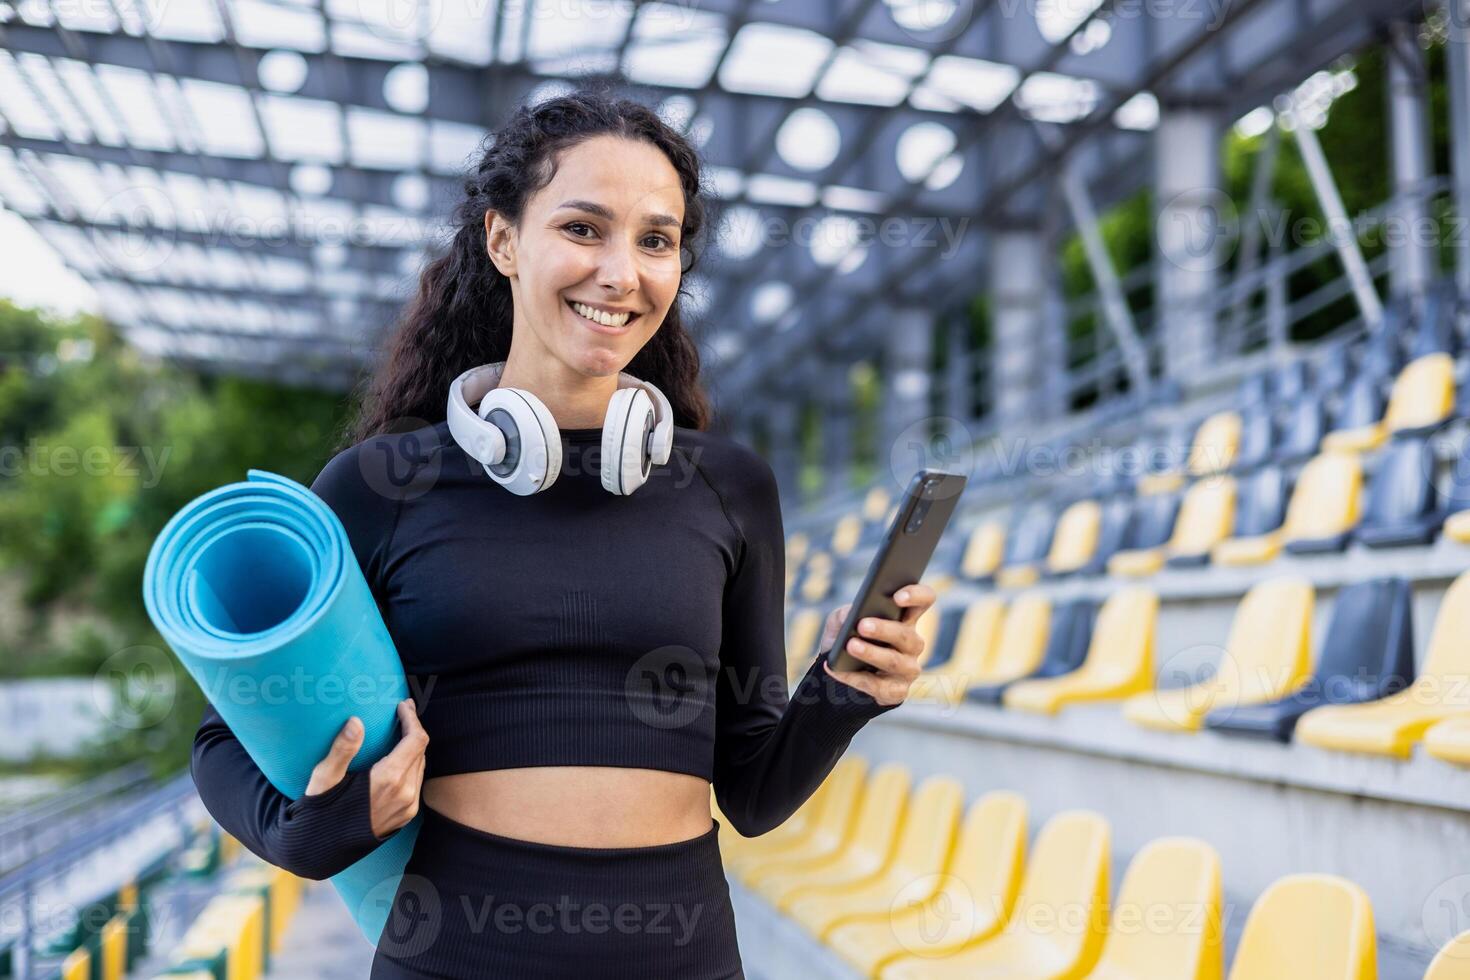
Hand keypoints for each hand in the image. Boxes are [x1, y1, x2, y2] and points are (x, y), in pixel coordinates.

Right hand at [303, 697, 428, 839]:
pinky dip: (411, 765)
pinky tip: (397, 758)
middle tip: (402, 712)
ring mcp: (408, 808)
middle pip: (421, 751)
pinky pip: (417, 783)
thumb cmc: (320, 810)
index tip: (402, 705)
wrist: (321, 850)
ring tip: (400, 731)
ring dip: (413, 748)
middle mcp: (405, 795)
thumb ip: (342, 749)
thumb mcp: (325, 778)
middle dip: (413, 729)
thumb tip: (356, 721)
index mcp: (389, 780)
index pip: (416, 740)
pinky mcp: (406, 817)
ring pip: (421, 767)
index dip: (412, 719)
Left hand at [820, 583, 936, 705]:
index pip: (924, 600)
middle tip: (862, 625)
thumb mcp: (840, 622)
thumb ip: (844, 613)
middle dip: (884, 629)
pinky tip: (836, 670)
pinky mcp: (897, 691)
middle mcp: (912, 644)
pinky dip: (854, 678)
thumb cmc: (846, 640)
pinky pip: (878, 686)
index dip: (917, 595)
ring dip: (872, 654)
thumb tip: (849, 615)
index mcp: (905, 619)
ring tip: (851, 646)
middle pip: (906, 635)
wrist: (838, 675)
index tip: (897, 596)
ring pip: (895, 662)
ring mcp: (908, 669)